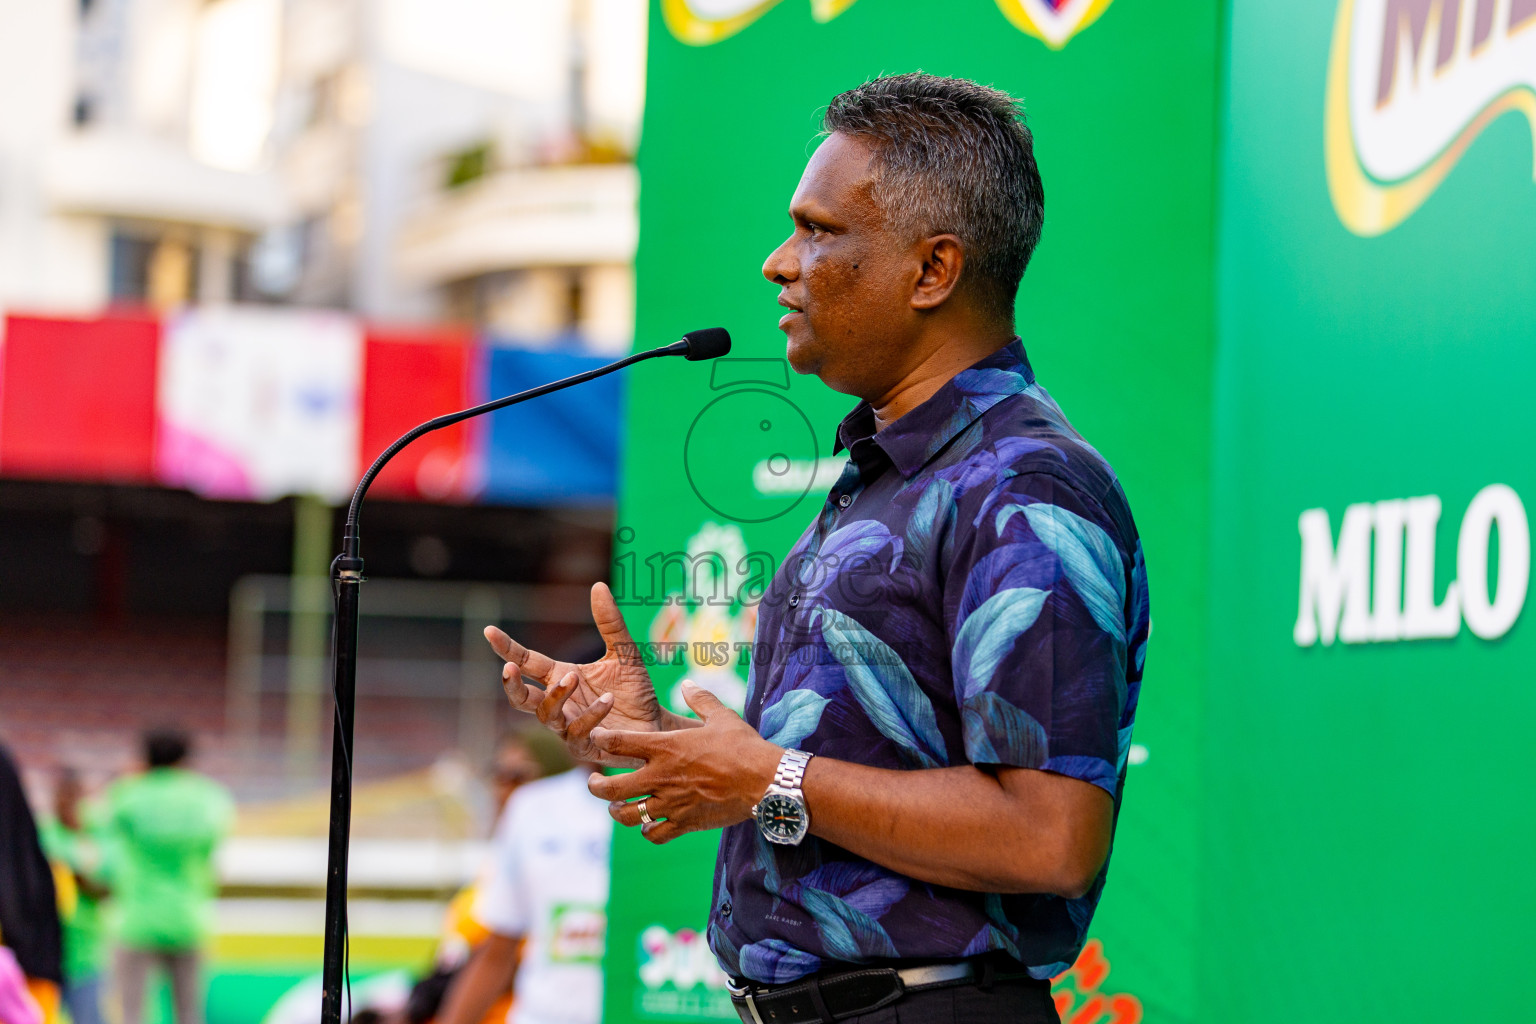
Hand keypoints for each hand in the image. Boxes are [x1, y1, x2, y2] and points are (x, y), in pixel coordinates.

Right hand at [485, 582, 667, 766]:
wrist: (657, 724)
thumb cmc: (635, 690)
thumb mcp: (624, 652)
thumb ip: (610, 623)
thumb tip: (598, 585)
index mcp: (561, 676)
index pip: (528, 661)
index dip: (507, 648)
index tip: (489, 631)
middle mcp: (560, 702)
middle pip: (521, 698)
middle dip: (511, 685)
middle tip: (509, 669)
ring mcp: (568, 727)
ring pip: (546, 715)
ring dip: (556, 696)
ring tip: (574, 679)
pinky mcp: (586, 747)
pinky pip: (577, 733)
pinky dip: (590, 715)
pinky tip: (608, 701)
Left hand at [586, 682, 781, 843]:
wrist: (764, 781)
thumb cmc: (743, 746)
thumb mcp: (721, 717)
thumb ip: (700, 700)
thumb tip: (687, 683)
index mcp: (666, 747)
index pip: (618, 743)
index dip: (602, 739)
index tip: (598, 739)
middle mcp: (662, 776)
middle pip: (612, 788)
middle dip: (596, 786)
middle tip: (594, 783)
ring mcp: (672, 803)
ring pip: (628, 815)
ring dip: (618, 811)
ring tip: (617, 807)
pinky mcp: (685, 823)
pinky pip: (655, 834)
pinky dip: (648, 830)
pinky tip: (649, 825)